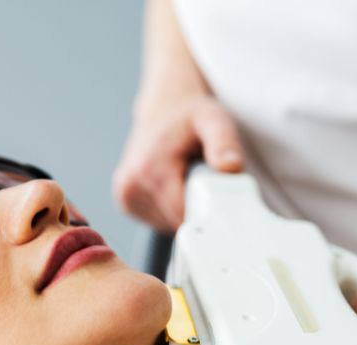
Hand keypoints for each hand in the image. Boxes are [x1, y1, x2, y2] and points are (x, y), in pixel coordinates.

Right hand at [112, 94, 243, 232]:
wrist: (164, 107)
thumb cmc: (190, 116)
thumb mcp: (214, 120)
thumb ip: (224, 143)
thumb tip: (231, 166)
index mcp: (150, 167)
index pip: (183, 213)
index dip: (207, 212)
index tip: (219, 201)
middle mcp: (131, 183)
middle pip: (177, 222)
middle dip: (197, 209)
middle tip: (204, 181)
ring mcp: (125, 194)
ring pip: (168, 225)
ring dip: (184, 210)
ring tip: (187, 179)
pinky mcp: (125, 201)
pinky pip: (157, 220)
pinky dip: (171, 209)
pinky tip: (174, 185)